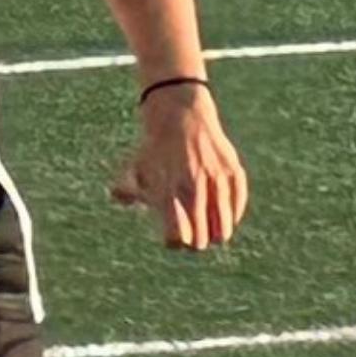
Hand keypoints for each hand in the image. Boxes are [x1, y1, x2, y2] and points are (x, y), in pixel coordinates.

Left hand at [113, 86, 245, 251]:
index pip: (175, 233)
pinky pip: (238, 197)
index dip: (175, 241)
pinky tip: (231, 218)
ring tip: (217, 237)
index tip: (174, 240)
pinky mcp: (232, 167)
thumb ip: (126, 187)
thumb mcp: (134, 166)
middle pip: (201, 231)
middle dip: (198, 242)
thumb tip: (117, 199)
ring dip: (219, 231)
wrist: (181, 113)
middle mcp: (193, 184)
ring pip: (222, 218)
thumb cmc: (155, 146)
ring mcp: (215, 176)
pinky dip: (235, 211)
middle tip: (197, 243)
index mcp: (168, 189)